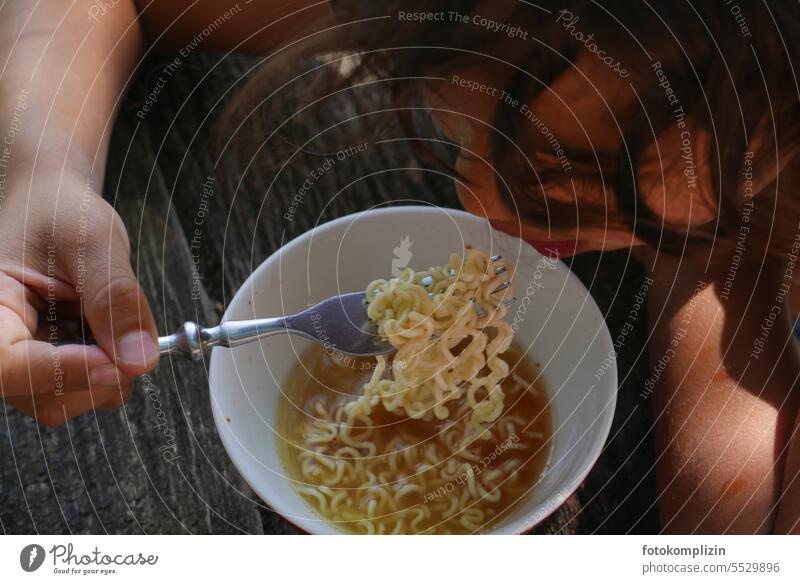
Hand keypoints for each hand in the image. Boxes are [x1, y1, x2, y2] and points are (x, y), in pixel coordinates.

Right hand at [0, 171, 158, 425]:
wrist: (58, 210)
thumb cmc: (62, 214)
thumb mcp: (94, 241)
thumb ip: (115, 297)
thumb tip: (140, 359)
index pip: (7, 364)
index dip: (59, 372)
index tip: (111, 362)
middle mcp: (2, 343)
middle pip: (42, 396)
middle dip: (97, 375)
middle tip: (131, 333)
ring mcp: (27, 361)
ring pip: (68, 401)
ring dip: (110, 371)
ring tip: (112, 316)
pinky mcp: (53, 367)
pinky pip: (89, 388)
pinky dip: (114, 366)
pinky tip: (110, 328)